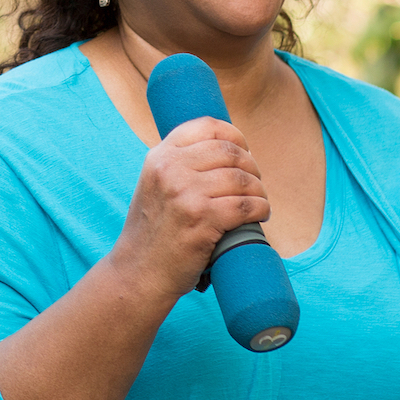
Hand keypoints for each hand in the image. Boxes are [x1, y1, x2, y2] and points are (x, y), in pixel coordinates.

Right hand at [108, 116, 269, 301]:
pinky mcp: (202, 219)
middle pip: (230, 152)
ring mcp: (186, 193)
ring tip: (260, 201)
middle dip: (251, 166)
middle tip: (255, 183)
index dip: (234, 135)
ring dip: (259, 190)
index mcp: (160, 156)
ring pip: (242, 179)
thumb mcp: (155, 185)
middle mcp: (170, 169)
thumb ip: (179, 165)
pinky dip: (261, 209)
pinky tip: (261, 215)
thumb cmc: (154, 233)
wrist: (138, 273)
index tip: (245, 150)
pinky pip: (246, 206)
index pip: (206, 126)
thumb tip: (226, 151)